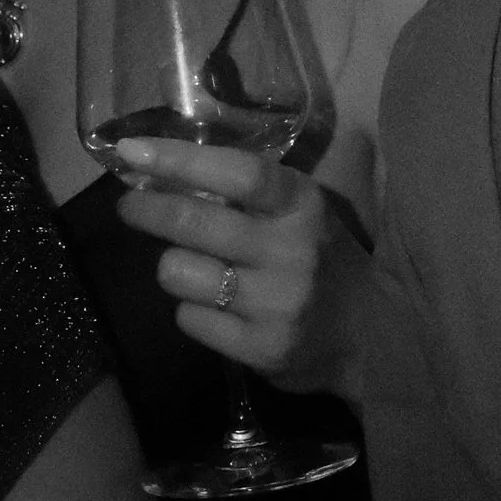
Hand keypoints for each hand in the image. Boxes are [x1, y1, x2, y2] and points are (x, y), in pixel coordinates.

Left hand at [112, 136, 370, 392]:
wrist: (371, 339)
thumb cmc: (322, 259)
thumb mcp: (302, 213)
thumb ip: (248, 190)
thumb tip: (165, 164)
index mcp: (302, 205)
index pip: (238, 172)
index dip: (180, 159)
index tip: (133, 150)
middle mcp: (292, 251)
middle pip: (193, 221)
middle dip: (147, 209)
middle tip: (129, 206)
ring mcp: (276, 303)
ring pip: (179, 273)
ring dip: (174, 268)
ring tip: (193, 269)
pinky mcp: (261, 349)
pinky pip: (190, 319)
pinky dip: (193, 312)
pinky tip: (217, 310)